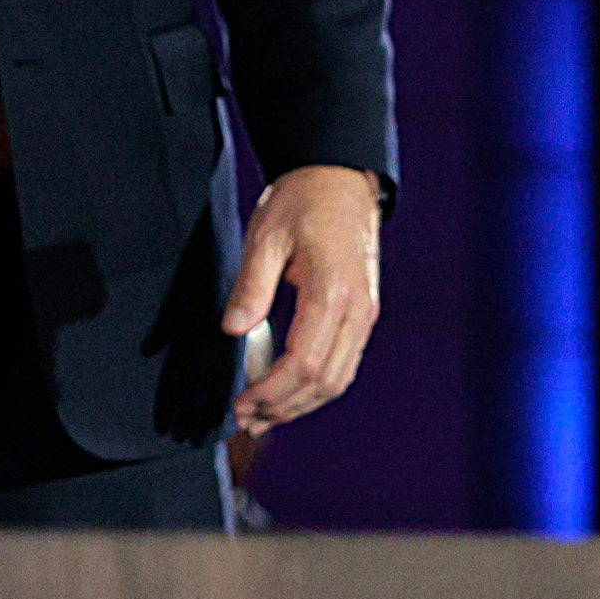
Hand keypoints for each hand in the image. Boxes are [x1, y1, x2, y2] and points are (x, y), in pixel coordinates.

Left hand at [221, 165, 381, 441]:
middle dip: (283, 407)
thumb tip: (234, 330)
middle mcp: (358, 310)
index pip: (303, 363)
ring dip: (300, 404)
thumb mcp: (265, 237)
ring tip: (263, 417)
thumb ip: (251, 287)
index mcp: (333, 292)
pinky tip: (287, 394)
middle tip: (246, 419)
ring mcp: (365, 315)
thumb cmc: (302, 202)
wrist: (339, 179)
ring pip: (337, 380)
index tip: (241, 403)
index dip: (271, 392)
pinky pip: (342, 365)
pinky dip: (315, 388)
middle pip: (324, 382)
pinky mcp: (363, 315)